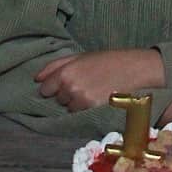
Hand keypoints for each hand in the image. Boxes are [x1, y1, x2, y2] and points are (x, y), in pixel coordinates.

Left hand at [35, 49, 164, 111]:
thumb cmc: (109, 60)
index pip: (45, 89)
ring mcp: (82, 102)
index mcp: (66, 72)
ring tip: (93, 92)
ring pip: (69, 109)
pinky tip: (98, 99)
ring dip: (77, 103)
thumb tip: (36, 78)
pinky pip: (81, 115)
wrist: (136, 70)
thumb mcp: (81, 56)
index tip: (64, 84)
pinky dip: (87, 110)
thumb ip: (56, 66)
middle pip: (58, 99)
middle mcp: (71, 88)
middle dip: (67, 94)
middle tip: (85, 84)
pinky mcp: (93, 112)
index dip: (53, 87)